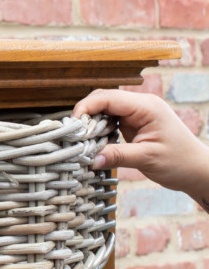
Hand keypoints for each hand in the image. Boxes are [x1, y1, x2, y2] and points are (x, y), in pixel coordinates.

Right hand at [73, 89, 208, 200]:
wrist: (196, 170)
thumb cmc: (179, 162)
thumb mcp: (147, 158)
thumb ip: (117, 156)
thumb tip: (90, 159)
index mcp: (146, 106)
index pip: (108, 97)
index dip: (86, 107)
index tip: (72, 125)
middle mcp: (140, 106)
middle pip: (103, 99)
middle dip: (86, 114)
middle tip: (73, 134)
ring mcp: (137, 114)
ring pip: (104, 109)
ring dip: (91, 122)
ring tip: (80, 139)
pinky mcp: (133, 124)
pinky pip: (109, 120)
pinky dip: (98, 129)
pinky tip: (92, 141)